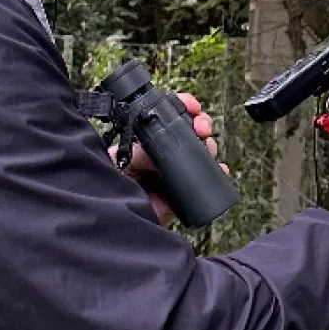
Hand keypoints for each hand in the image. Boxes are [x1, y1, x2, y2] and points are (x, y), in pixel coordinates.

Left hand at [116, 93, 223, 225]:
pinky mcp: (179, 195)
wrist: (117, 223)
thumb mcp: (120, 162)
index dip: (181, 107)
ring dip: (207, 145)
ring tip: (208, 146)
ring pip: (197, 152)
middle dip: (198, 124)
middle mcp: (158, 155)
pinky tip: (220, 169)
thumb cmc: (107, 187)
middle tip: (202, 127)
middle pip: (185, 132)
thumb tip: (160, 149)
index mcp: (141, 142)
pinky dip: (215, 173)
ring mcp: (170, 174)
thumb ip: (138, 153)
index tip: (192, 106)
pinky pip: (202, 180)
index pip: (164, 118)